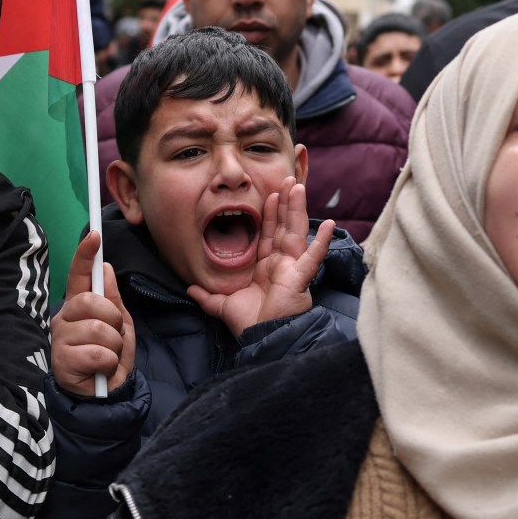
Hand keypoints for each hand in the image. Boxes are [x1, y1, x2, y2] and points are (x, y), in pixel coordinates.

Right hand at [51, 232, 134, 397]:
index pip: (78, 275)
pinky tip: (101, 369)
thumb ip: (113, 299)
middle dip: (113, 320)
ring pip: (98, 329)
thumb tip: (106, 267)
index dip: (85, 255)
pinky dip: (108, 363)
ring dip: (114, 345)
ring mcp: (60, 340)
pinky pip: (98, 353)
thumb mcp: (120, 325)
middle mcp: (64, 318)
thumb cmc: (110, 357)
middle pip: (91, 302)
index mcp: (78, 306)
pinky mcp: (61, 362)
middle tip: (114, 337)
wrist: (105, 396)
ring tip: (108, 357)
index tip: (94, 235)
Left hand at [188, 179, 334, 338]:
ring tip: (298, 187)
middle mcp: (281, 263)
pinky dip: (321, 242)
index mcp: (265, 266)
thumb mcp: (222, 305)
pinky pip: (313, 257)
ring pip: (296, 233)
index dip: (269, 213)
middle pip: (284, 227)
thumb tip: (189, 288)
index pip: (268, 233)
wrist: (261, 339)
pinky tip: (328, 224)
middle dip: (285, 203)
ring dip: (298, 210)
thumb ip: (207, 296)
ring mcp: (292, 268)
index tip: (270, 193)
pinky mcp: (300, 277)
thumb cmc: (249, 323)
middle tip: (287, 179)